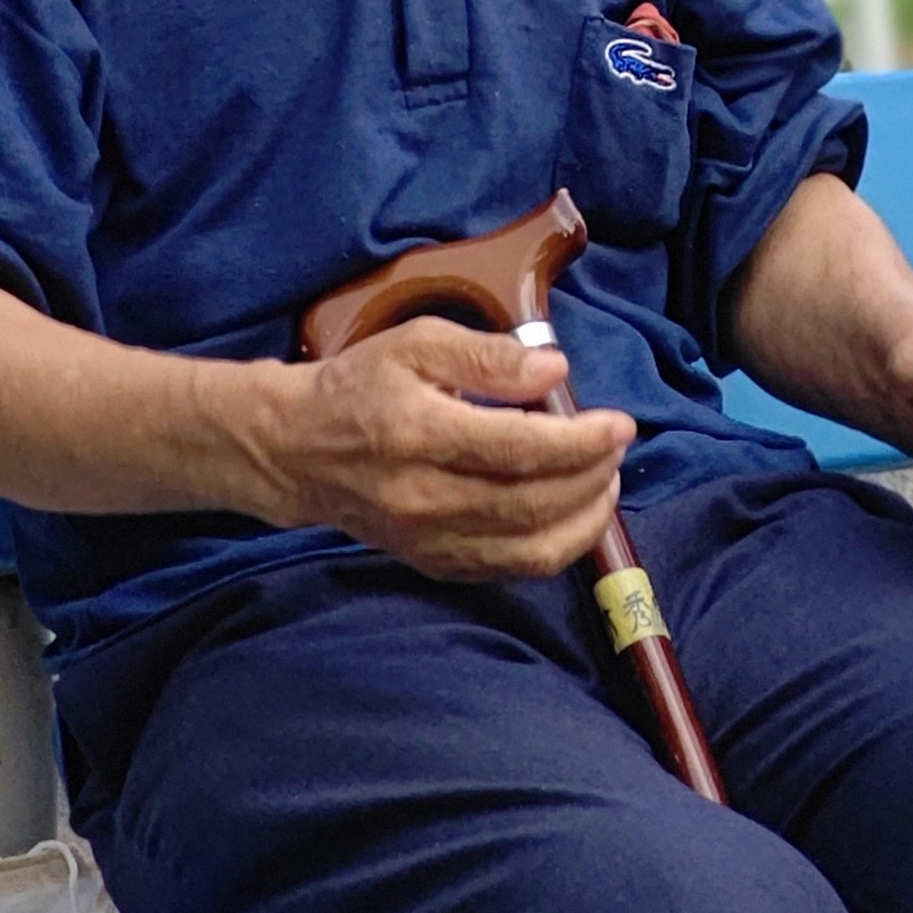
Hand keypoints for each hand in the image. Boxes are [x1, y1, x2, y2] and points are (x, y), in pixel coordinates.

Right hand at [247, 318, 634, 580]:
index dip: (583, 440)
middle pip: (533, 504)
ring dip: (585, 519)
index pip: (522, 449)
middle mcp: (424, 497)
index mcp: (420, 434)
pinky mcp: (431, 561)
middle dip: (594, 477)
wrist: (293, 450)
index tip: (619, 422)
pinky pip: (508, 569)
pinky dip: (554, 547)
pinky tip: (572, 514)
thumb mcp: (418, 343)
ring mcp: (427, 538)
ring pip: (528, 550)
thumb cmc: (359, 387)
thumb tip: (553, 370)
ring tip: (605, 480)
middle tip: (617, 446)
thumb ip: (488, 355)